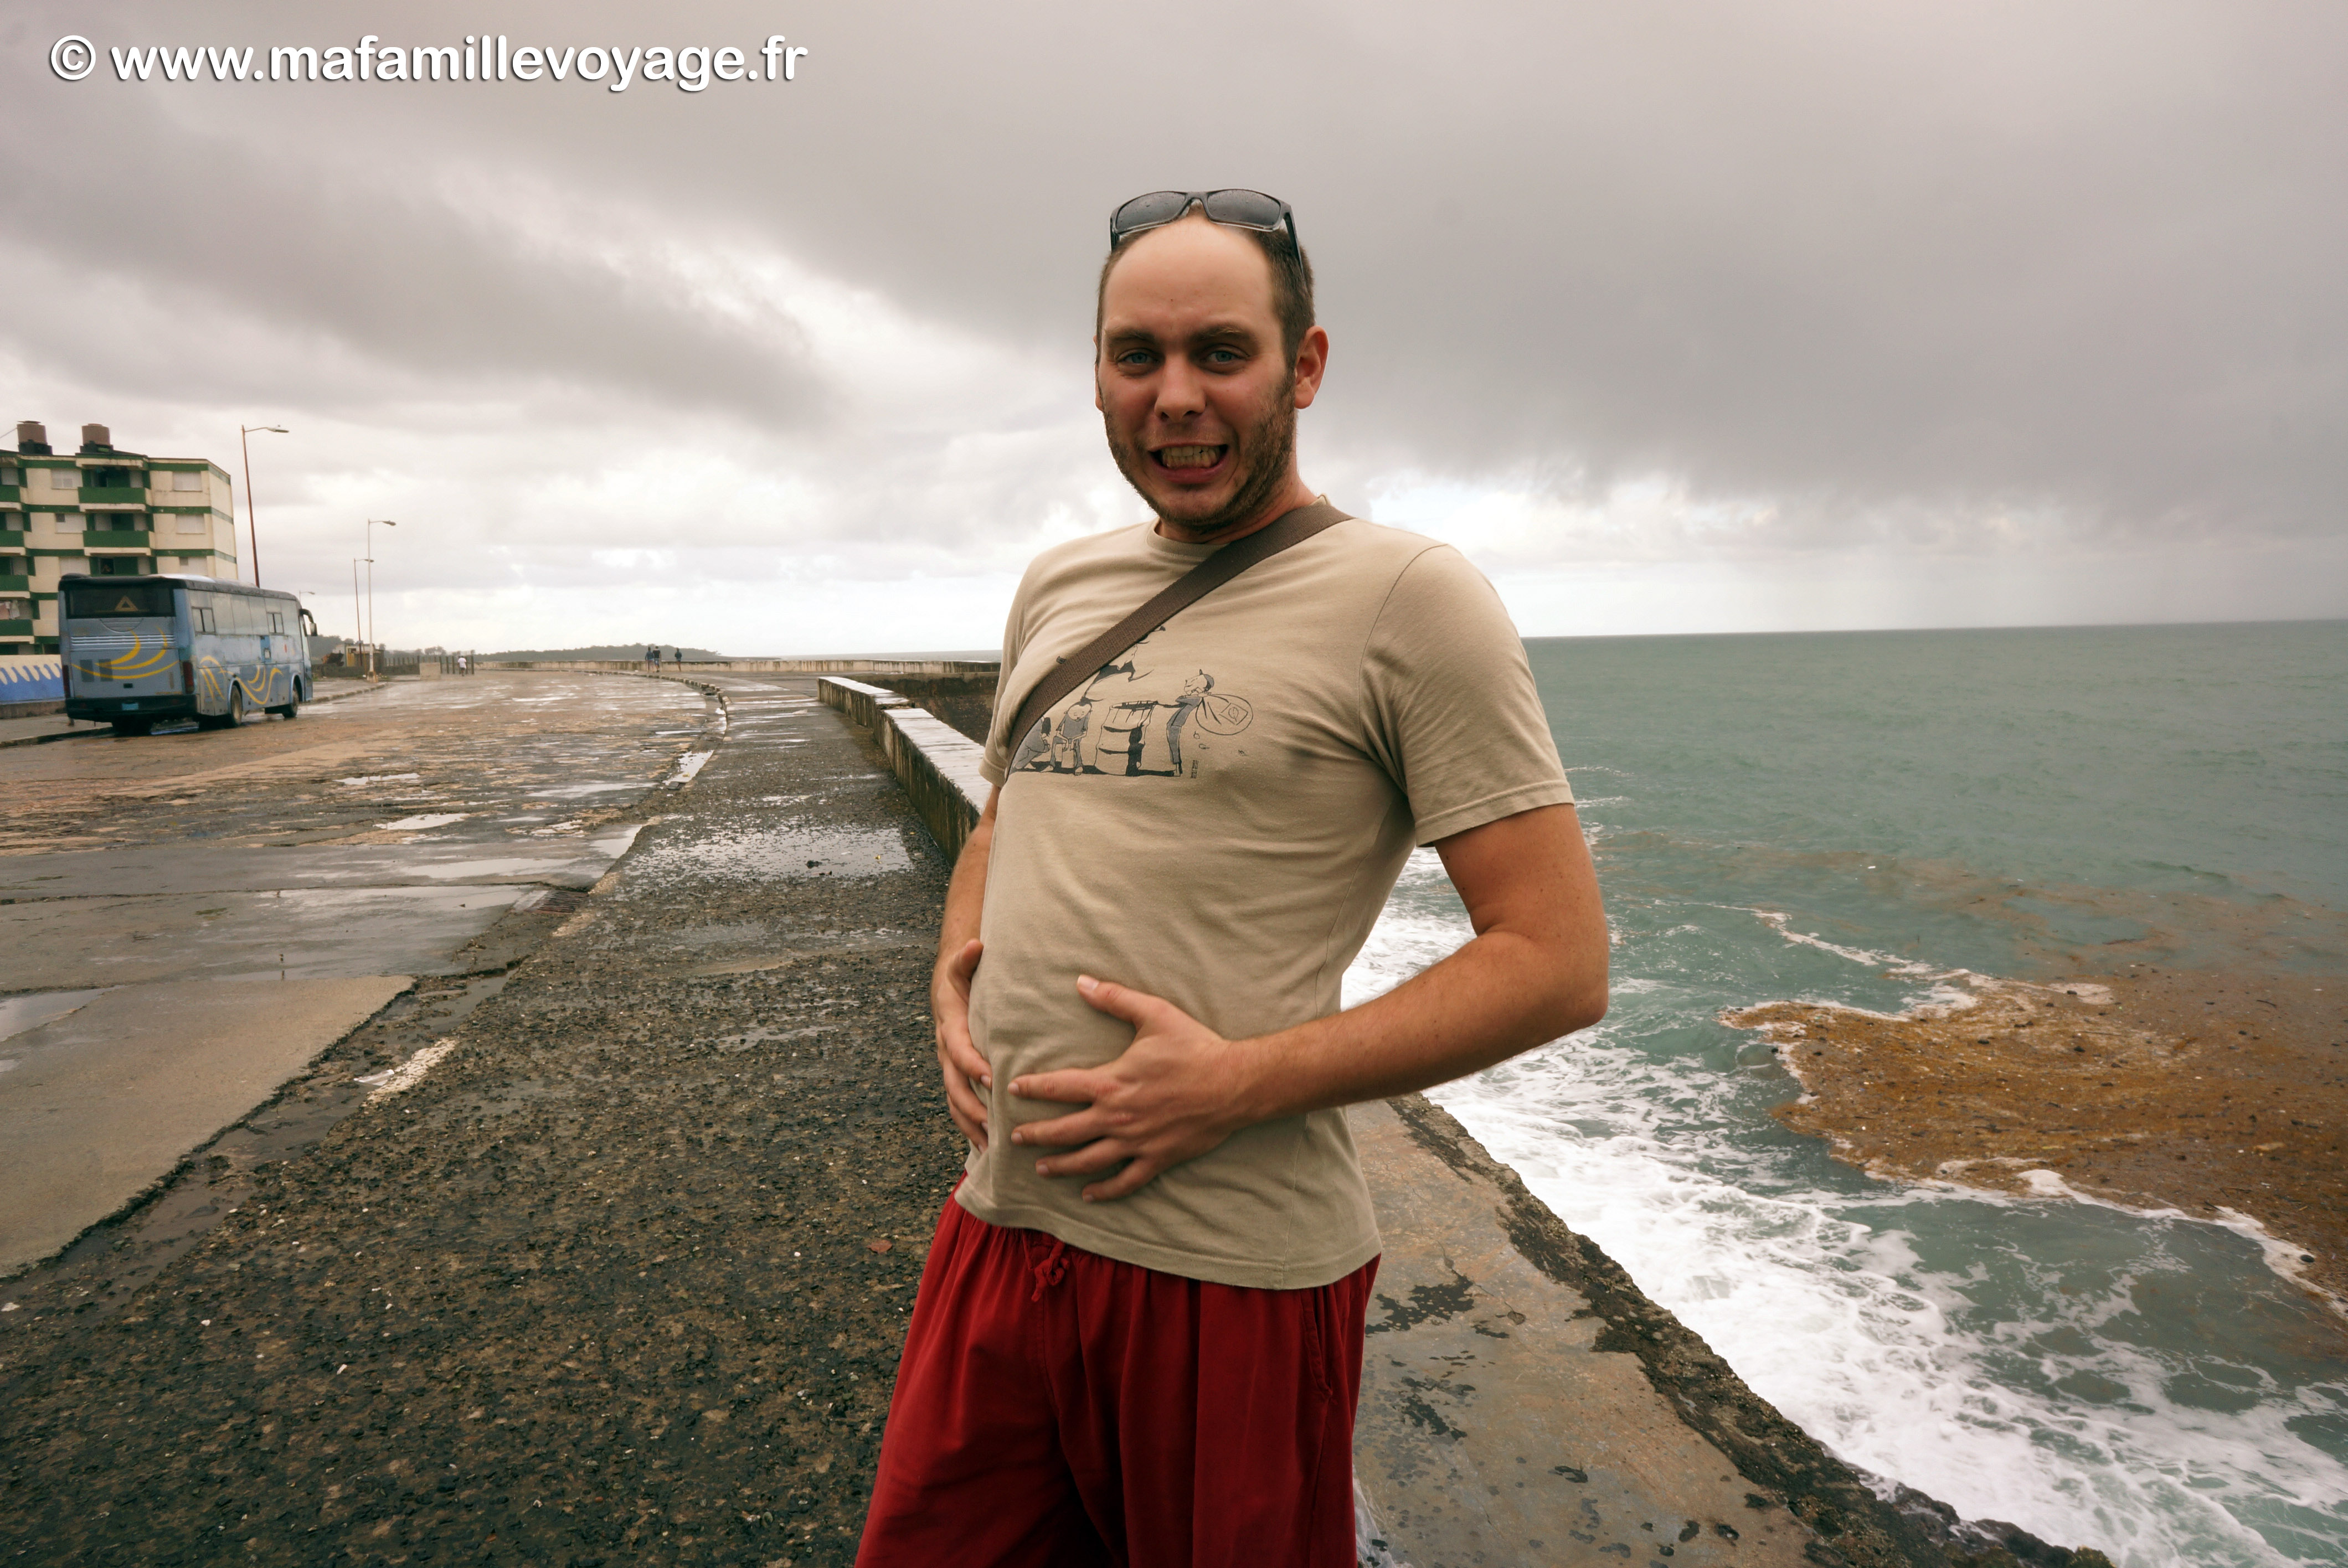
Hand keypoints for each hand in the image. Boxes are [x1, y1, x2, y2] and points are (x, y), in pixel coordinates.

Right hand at [931, 938, 989, 1149]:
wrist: (946, 992)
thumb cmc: (960, 980)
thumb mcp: (961, 966)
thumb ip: (967, 958)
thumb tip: (976, 944)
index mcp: (949, 1028)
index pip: (959, 1050)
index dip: (972, 1064)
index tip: (991, 1077)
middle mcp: (945, 1053)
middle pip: (954, 1085)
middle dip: (973, 1106)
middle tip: (995, 1121)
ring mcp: (948, 1070)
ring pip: (955, 1102)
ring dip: (971, 1124)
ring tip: (991, 1145)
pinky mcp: (955, 1079)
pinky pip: (960, 1108)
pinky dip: (971, 1128)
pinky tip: (987, 1149)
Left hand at [1008, 975, 1254, 1201]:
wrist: (1234, 1083)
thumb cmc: (1195, 1046)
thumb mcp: (1154, 1013)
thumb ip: (1115, 999)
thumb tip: (1081, 981)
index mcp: (1111, 1081)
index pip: (1058, 1086)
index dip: (1032, 1088)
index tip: (1011, 1090)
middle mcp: (1117, 1116)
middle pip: (1064, 1130)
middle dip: (1036, 1134)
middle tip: (1014, 1137)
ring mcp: (1136, 1141)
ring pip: (1088, 1159)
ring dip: (1060, 1166)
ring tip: (1041, 1169)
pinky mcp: (1157, 1158)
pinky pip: (1125, 1180)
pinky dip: (1105, 1190)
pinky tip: (1088, 1194)